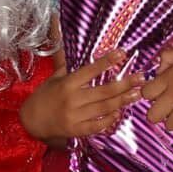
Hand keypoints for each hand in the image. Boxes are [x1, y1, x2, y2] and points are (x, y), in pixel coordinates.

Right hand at [21, 51, 142, 144]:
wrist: (31, 121)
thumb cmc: (44, 96)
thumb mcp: (53, 77)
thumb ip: (66, 63)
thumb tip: (70, 40)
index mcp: (67, 84)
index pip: (90, 70)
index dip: (107, 61)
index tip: (123, 53)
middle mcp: (72, 100)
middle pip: (103, 91)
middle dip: (124, 84)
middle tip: (141, 78)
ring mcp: (75, 116)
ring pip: (104, 108)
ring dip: (122, 101)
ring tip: (137, 94)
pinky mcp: (77, 130)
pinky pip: (98, 125)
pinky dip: (110, 119)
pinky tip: (120, 112)